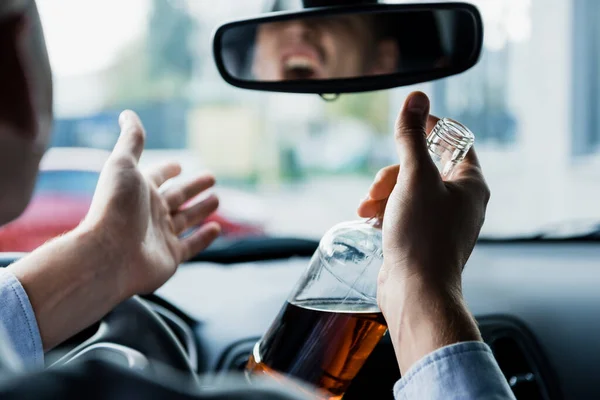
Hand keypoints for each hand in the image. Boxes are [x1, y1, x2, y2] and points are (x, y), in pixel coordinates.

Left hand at [9, 110, 219, 350]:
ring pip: (186, 219)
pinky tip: (216, 229)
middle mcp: (149, 212)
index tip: (179, 165)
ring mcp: (160, 236)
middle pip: (177, 196)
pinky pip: (191, 245)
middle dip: (193, 186)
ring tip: (218, 199)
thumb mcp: (123, 164)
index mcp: (139, 190)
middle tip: (211, 177)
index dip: (168, 169)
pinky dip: (204, 237)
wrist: (108, 255)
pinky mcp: (170, 257)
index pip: (157, 176)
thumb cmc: (114, 207)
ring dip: (202, 209)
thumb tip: (128, 114)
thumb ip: (131, 140)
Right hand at [357, 92, 489, 372]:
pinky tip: (372, 221)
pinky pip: (403, 212)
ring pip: (409, 190)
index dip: (432, 127)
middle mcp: (460, 201)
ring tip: (366, 209)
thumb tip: (416, 97)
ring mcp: (442, 221)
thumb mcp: (413, 178)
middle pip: (425, 166)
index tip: (407, 122)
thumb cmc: (421, 235)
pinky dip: (386, 211)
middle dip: (394, 171)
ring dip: (383, 193)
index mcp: (470, 183)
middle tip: (377, 187)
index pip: (456, 140)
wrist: (415, 291)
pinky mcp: (423, 237)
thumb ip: (412, 137)